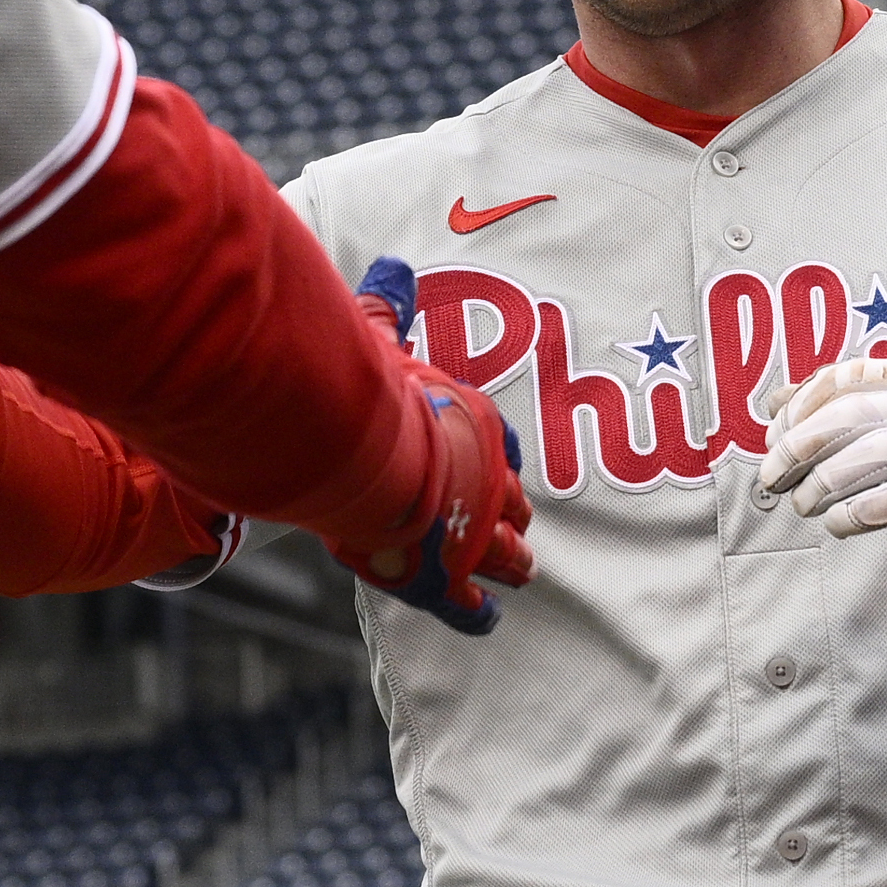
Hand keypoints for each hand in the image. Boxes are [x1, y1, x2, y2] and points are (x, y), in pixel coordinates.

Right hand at [326, 256, 533, 635]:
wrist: (366, 459)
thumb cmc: (372, 396)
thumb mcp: (378, 341)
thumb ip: (385, 309)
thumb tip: (390, 268)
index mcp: (475, 428)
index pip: (503, 447)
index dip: (501, 458)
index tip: (503, 465)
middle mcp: (487, 483)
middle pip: (512, 502)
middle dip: (511, 512)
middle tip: (512, 522)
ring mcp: (472, 536)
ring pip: (507, 554)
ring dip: (512, 561)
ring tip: (521, 569)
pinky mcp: (446, 580)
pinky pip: (470, 606)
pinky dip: (478, 613)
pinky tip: (485, 618)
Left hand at [761, 356, 886, 594]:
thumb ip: (857, 410)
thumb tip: (776, 402)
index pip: (847, 377)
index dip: (799, 405)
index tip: (771, 436)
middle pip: (852, 415)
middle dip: (799, 446)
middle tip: (771, 479)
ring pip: (875, 454)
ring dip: (826, 483)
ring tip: (804, 506)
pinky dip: (865, 510)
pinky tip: (841, 524)